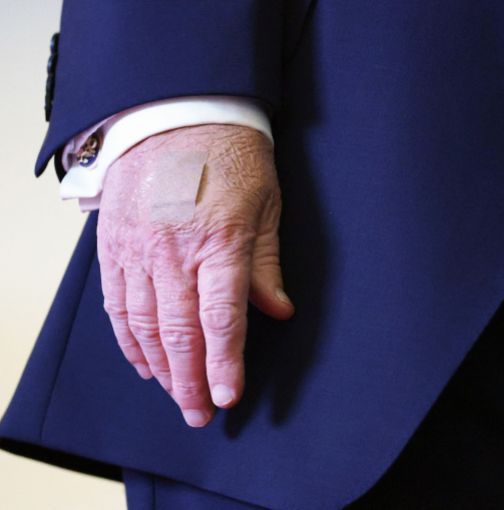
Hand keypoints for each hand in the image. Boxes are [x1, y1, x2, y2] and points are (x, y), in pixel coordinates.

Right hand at [97, 124, 294, 427]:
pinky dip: (129, 339)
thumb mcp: (267, 204)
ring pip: (144, 325)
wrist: (176, 110)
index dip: (225, 365)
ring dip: (160, 367)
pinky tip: (142, 361)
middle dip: (190, 382)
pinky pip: (117, 304)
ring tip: (174, 396)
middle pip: (180, 333)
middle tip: (199, 415)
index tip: (228, 397)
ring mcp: (138, 249)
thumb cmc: (230, 154)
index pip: (222, 319)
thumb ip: (267, 263)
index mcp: (220, 241)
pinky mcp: (114, 244)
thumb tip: (278, 312)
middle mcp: (174, 251)